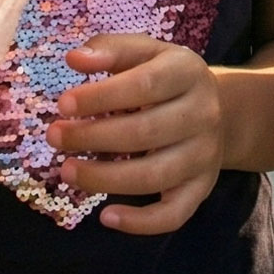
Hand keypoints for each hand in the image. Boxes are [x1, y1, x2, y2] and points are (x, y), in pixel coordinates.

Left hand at [45, 34, 222, 235]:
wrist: (219, 109)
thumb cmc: (164, 75)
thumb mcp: (144, 51)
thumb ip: (110, 50)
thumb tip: (74, 59)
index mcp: (187, 72)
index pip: (143, 86)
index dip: (101, 96)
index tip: (63, 104)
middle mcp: (202, 115)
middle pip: (146, 132)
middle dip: (94, 137)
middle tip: (54, 137)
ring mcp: (205, 156)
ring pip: (156, 176)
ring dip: (107, 178)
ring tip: (68, 171)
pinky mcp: (201, 189)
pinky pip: (175, 214)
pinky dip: (142, 222)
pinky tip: (106, 217)